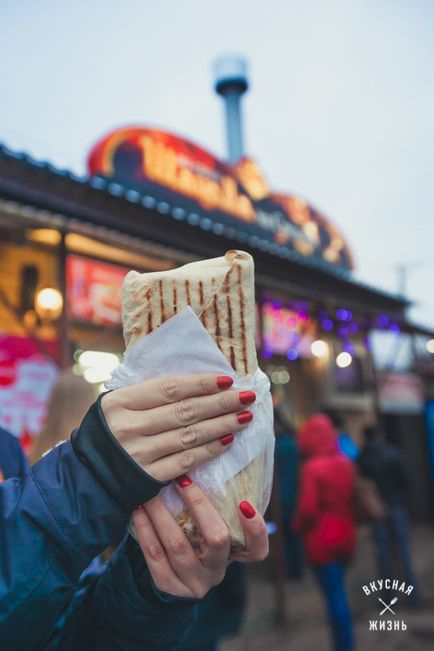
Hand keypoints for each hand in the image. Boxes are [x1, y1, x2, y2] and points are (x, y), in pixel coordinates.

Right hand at [101, 374, 254, 481]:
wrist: (85, 478)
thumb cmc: (107, 434)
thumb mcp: (115, 406)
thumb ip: (146, 394)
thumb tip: (193, 382)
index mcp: (120, 402)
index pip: (169, 389)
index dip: (201, 383)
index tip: (226, 380)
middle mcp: (129, 426)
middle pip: (185, 411)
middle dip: (220, 403)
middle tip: (246, 396)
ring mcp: (139, 454)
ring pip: (189, 435)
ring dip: (221, 425)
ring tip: (244, 416)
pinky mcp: (148, 477)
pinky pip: (185, 461)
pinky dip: (208, 450)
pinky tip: (227, 440)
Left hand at [131, 479, 268, 598]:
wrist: (170, 574)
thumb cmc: (196, 535)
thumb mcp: (213, 524)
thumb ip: (219, 502)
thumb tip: (218, 450)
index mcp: (235, 555)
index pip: (257, 549)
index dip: (255, 529)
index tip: (244, 502)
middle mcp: (217, 571)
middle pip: (216, 539)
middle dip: (199, 505)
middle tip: (182, 478)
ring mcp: (193, 582)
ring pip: (178, 545)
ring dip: (162, 513)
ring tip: (150, 490)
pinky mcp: (168, 586)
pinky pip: (154, 556)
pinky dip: (145, 529)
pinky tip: (138, 510)